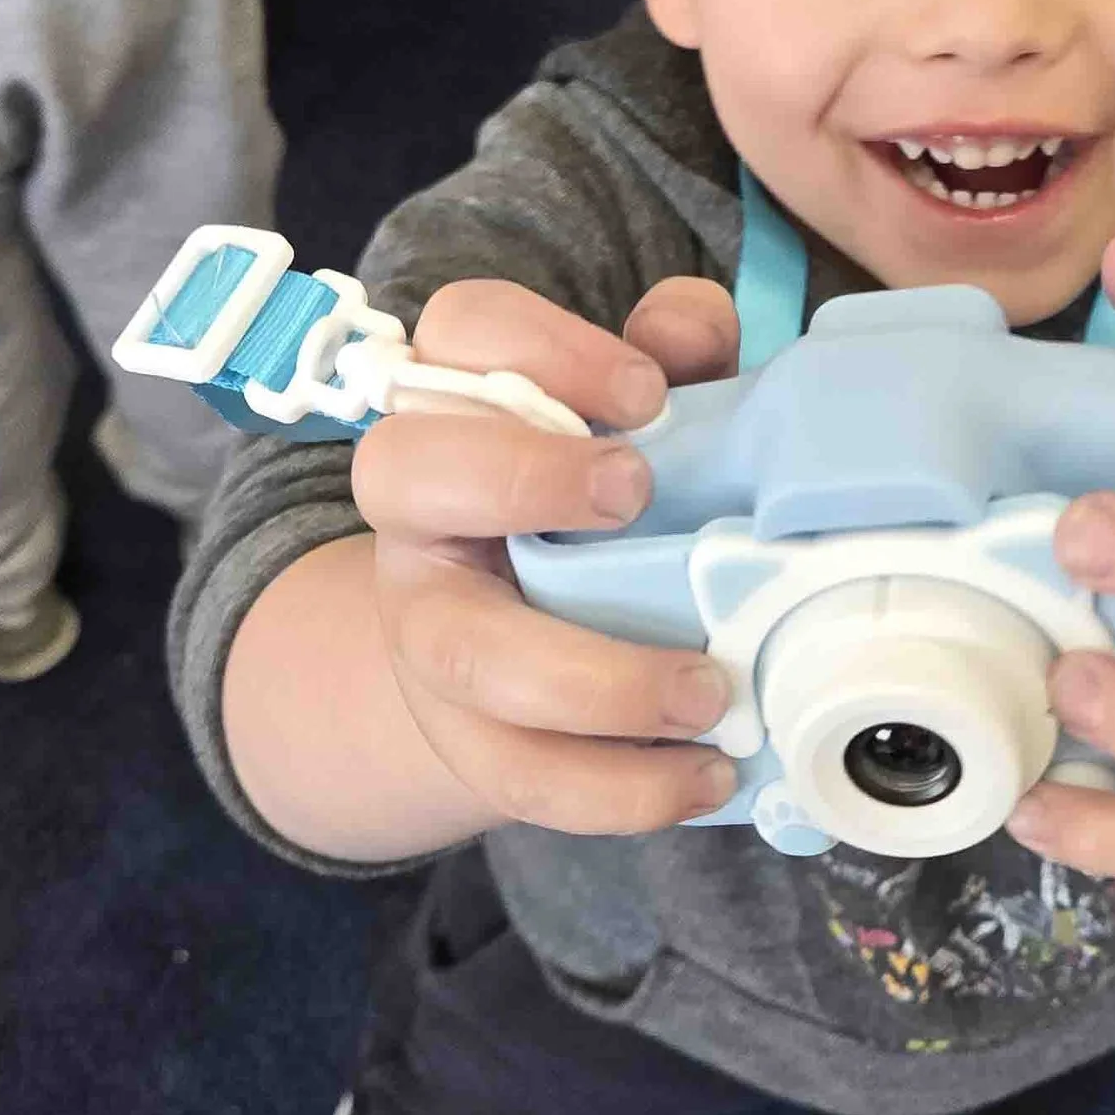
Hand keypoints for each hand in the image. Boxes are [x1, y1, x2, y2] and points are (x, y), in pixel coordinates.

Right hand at [351, 276, 743, 838]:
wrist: (526, 647)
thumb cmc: (597, 504)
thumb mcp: (641, 419)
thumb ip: (676, 355)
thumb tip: (689, 327)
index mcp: (458, 407)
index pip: (455, 331)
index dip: (541, 346)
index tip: (646, 392)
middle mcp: (417, 516)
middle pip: (404, 474)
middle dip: (520, 478)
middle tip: (636, 495)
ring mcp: (429, 634)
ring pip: (466, 655)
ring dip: (597, 680)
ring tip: (709, 690)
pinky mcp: (466, 740)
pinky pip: (520, 777)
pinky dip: (621, 788)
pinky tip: (706, 775)